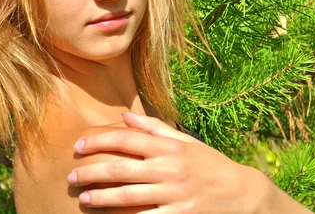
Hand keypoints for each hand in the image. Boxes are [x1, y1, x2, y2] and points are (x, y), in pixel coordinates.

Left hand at [66, 112, 268, 212]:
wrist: (242, 195)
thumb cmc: (210, 165)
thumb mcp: (186, 142)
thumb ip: (155, 128)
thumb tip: (125, 117)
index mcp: (170, 148)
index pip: (126, 139)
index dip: (98, 141)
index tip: (78, 146)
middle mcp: (170, 168)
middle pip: (121, 168)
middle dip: (92, 171)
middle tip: (72, 175)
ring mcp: (174, 194)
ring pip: (127, 196)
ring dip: (101, 197)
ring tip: (84, 198)